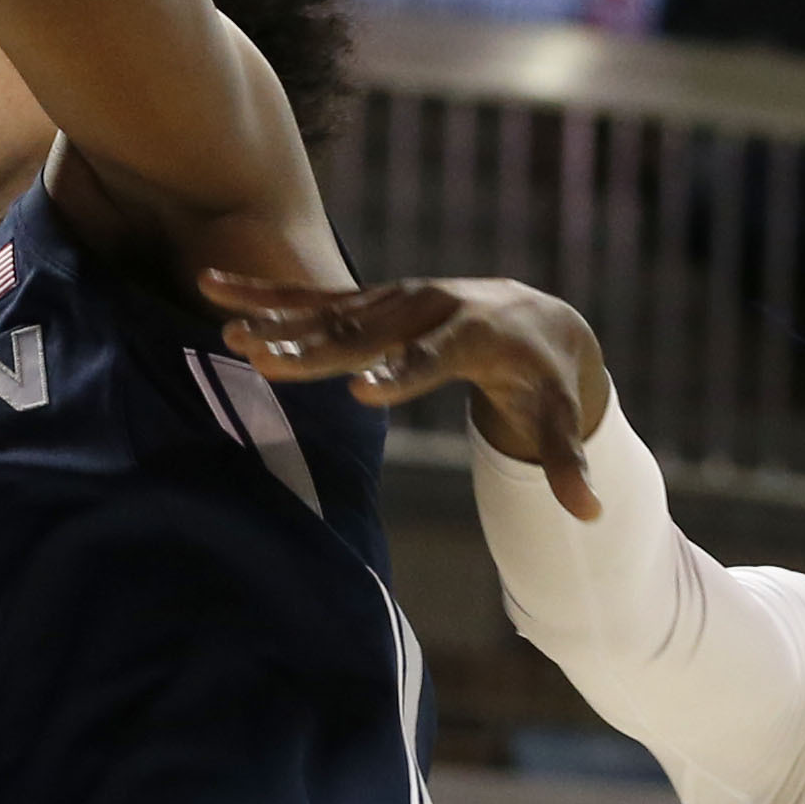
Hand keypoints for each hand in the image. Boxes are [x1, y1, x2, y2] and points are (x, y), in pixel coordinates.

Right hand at [197, 271, 609, 518]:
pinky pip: (310, 297)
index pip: (433, 356)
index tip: (362, 392)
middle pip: (365, 331)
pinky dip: (262, 295)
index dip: (400, 373)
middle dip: (313, 348)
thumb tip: (592, 513)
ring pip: (327, 311)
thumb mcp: (562, 415)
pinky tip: (212, 290)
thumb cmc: (545, 375)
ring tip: (224, 330)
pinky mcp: (368, 299)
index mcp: (472, 335)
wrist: (534, 315)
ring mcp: (393, 299)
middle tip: (262, 361)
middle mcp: (426, 309)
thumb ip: (568, 461)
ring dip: (274, 321)